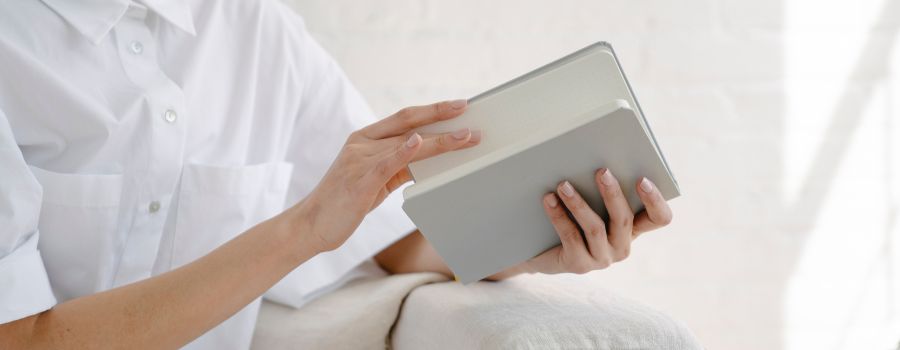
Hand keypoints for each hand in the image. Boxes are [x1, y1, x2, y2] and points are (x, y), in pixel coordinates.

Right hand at [294, 100, 480, 252]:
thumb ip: (397, 166)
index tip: (456, 105)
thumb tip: (426, 157)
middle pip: (408, 123)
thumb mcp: (374, 180)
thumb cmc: (343, 203)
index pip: (403, 118)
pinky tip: (420, 142)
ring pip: (406, 143)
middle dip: (440, 115)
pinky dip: (404, 150)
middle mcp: (362, 144)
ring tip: (466, 137)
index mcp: (364, 139)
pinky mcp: (360, 181)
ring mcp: (359, 161)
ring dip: (439, 140)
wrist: (311, 225)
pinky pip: (386, 162)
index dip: (431, 109)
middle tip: (467, 108)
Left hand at [523, 168, 672, 274]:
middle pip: (624, 219)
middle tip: (601, 171)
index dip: (656, 200)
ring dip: (578, 203)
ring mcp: (602, 258)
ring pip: (595, 228)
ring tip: (563, 184)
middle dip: (613, 194)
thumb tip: (597, 164)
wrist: (545, 252)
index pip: (659, 218)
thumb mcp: (592, 204)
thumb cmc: (573, 219)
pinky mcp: (579, 265)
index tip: (642, 179)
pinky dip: (559, 215)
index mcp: (633, 228)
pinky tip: (549, 199)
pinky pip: (571, 237)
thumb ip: (600, 190)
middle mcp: (622, 246)